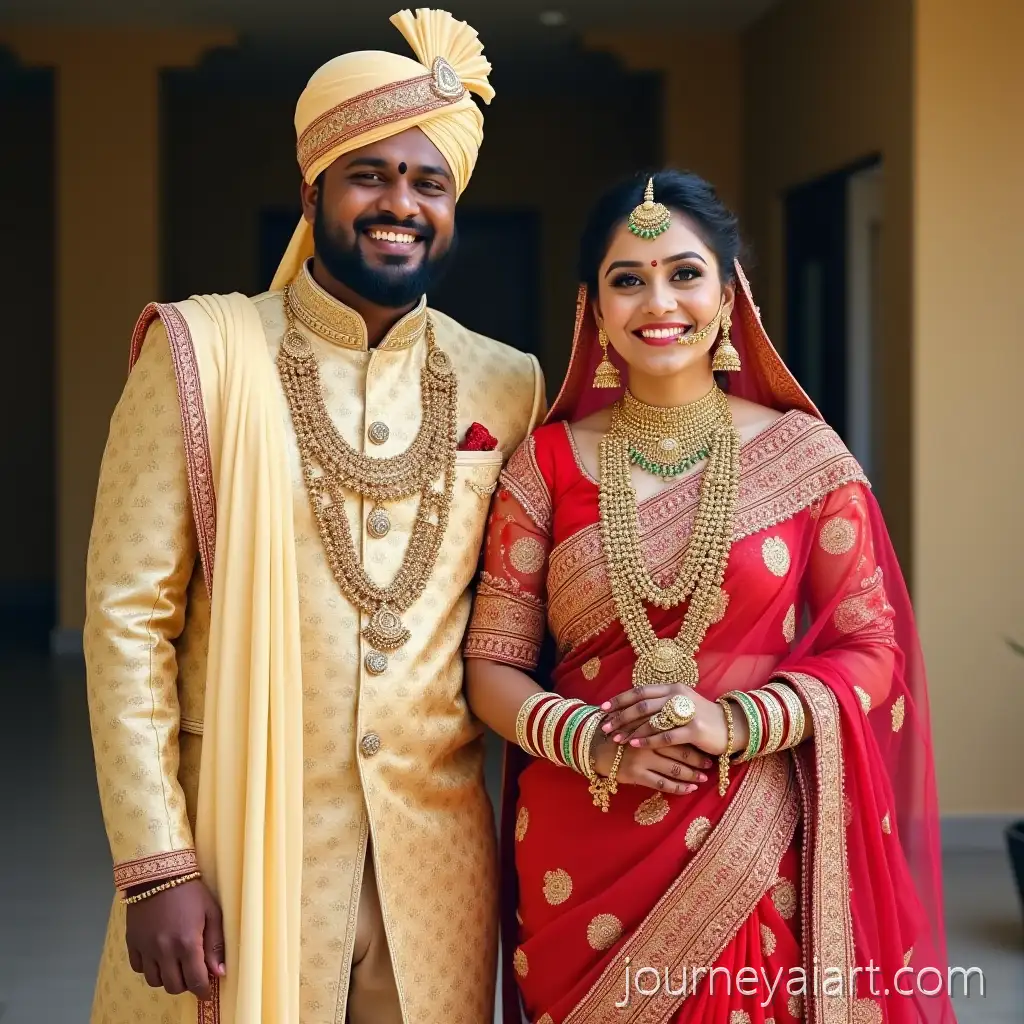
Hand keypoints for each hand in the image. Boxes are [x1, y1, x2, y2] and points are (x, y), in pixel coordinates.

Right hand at [125, 877, 224, 1000]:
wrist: (159, 873)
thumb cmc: (190, 891)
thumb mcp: (211, 912)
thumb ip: (215, 944)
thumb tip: (219, 972)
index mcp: (187, 943)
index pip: (195, 981)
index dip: (203, 991)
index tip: (207, 993)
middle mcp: (164, 950)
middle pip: (174, 986)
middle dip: (186, 984)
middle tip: (192, 973)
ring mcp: (145, 948)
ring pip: (155, 981)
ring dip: (167, 977)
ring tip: (175, 964)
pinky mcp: (131, 943)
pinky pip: (138, 968)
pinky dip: (149, 968)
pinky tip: (158, 956)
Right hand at [590, 730, 712, 795]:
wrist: (594, 746)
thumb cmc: (618, 731)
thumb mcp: (635, 720)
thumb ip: (655, 720)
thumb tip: (681, 723)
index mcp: (649, 726)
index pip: (678, 733)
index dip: (695, 741)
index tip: (707, 746)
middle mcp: (648, 742)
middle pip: (679, 752)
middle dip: (697, 760)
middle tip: (709, 765)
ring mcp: (642, 759)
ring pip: (674, 770)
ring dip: (691, 776)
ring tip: (702, 780)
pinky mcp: (636, 774)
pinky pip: (662, 784)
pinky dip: (678, 788)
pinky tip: (689, 790)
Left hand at [600, 685, 749, 757]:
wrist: (731, 727)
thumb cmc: (700, 718)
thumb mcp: (680, 704)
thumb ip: (659, 704)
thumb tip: (630, 709)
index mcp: (672, 688)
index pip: (640, 691)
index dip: (619, 699)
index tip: (603, 708)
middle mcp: (677, 696)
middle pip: (641, 705)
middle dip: (620, 717)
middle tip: (605, 727)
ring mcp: (686, 712)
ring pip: (651, 720)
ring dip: (630, 730)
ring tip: (616, 739)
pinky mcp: (694, 729)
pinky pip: (666, 736)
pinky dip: (648, 741)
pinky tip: (635, 745)